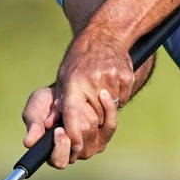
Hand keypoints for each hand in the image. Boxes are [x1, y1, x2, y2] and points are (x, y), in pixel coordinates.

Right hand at [20, 83, 114, 169]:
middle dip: (71, 121)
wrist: (65, 91)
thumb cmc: (45, 104)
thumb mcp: (35, 111)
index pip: (59, 160)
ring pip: (92, 131)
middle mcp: (73, 153)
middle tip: (63, 105)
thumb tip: (29, 142)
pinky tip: (103, 95)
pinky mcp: (104, 135)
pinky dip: (107, 108)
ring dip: (83, 111)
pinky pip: (110, 125)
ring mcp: (90, 146)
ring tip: (73, 99)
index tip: (58, 130)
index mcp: (53, 152)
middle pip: (79, 145)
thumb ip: (33, 126)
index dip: (60, 147)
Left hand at [53, 28, 134, 161]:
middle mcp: (93, 81)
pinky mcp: (126, 78)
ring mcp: (112, 79)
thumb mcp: (64, 76)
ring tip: (98, 88)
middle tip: (88, 105)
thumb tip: (53, 125)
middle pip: (95, 118)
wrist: (105, 35)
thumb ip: (60, 101)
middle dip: (91, 119)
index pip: (73, 113)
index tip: (74, 143)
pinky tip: (110, 82)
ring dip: (104, 108)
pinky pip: (122, 100)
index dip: (73, 131)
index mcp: (74, 82)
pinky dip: (116, 97)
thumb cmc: (79, 59)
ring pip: (110, 112)